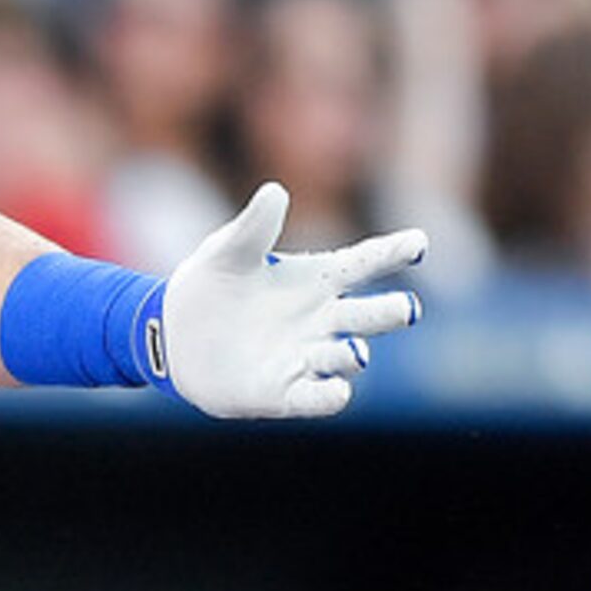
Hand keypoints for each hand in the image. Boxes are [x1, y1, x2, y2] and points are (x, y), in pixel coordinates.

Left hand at [160, 184, 426, 418]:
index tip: (418, 242)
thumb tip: (275, 191)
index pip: (364, 262)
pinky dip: (329, 397)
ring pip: (346, 358)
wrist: (172, 334)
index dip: (393, 252)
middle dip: (391, 312)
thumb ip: (253, 227)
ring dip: (353, 355)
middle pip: (368, 315)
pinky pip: (317, 398)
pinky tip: (337, 392)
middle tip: (408, 308)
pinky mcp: (284, 393)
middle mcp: (323, 320)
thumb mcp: (226, 251)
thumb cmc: (211, 284)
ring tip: (354, 350)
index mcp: (315, 279)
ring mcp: (307, 357)